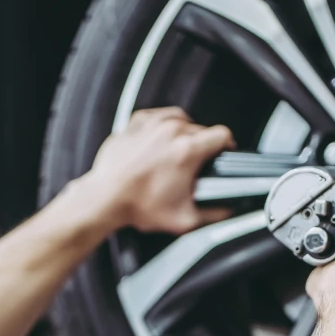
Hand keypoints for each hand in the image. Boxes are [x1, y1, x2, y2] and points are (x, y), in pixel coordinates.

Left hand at [84, 107, 235, 233]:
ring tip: (178, 153)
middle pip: (201, 129)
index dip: (227, 145)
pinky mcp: (136, 123)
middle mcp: (171, 131)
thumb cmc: (137, 206)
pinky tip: (160, 143)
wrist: (105, 199)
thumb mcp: (184, 219)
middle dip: (201, 146)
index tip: (224, 152)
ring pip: (181, 119)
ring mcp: (152, 124)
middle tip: (193, 166)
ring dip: (184, 134)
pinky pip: (158, 116)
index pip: (222, 134)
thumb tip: (229, 210)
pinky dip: (162, 127)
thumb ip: (214, 214)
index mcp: (187, 150)